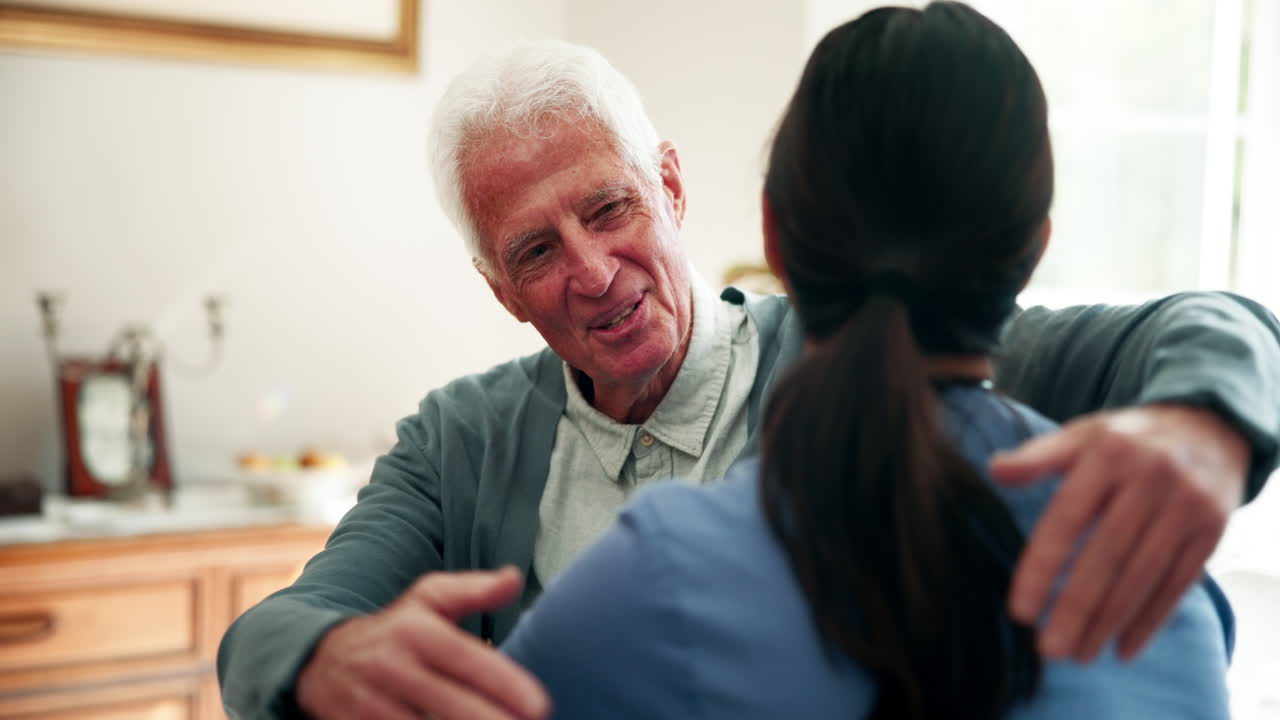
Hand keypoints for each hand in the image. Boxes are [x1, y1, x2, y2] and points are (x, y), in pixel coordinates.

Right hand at [295, 567, 549, 719]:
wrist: (321, 659)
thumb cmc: (396, 628)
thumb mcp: (428, 597)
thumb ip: (474, 590)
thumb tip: (514, 578)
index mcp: (416, 631)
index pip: (466, 660)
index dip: (505, 684)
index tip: (540, 705)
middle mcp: (393, 667)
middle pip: (451, 706)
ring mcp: (372, 705)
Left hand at [990, 403, 1246, 661]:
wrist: (1207, 426)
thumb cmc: (1127, 439)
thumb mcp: (1082, 434)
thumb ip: (1038, 457)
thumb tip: (994, 470)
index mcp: (1107, 455)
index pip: (1066, 520)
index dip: (1042, 568)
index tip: (1021, 611)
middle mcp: (1151, 479)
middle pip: (1107, 556)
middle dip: (1076, 608)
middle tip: (1049, 649)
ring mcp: (1186, 506)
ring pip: (1142, 575)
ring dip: (1109, 622)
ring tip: (1080, 654)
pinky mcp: (1213, 529)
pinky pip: (1178, 583)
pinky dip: (1151, 620)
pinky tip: (1124, 648)